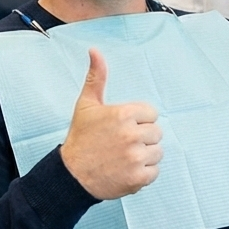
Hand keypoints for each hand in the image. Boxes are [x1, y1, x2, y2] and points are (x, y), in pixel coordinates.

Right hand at [59, 49, 162, 199]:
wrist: (71, 175)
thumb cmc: (81, 138)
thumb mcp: (86, 104)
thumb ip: (96, 77)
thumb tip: (95, 50)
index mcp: (123, 114)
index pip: (152, 114)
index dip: (138, 120)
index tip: (122, 127)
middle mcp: (131, 134)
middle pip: (157, 133)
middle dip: (142, 138)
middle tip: (122, 143)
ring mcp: (135, 157)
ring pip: (157, 152)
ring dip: (144, 156)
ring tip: (124, 157)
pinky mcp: (138, 178)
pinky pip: (154, 171)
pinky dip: (143, 173)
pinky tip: (126, 169)